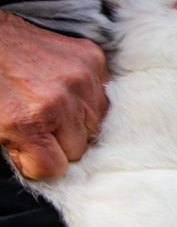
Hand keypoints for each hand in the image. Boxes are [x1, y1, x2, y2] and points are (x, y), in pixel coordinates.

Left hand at [0, 10, 108, 178]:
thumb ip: (24, 151)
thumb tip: (49, 165)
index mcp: (28, 121)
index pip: (55, 167)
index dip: (41, 162)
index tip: (31, 150)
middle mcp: (60, 100)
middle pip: (79, 147)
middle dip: (60, 140)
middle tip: (41, 124)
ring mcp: (81, 77)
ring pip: (97, 123)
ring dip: (78, 119)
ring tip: (55, 104)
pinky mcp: (93, 59)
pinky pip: (103, 95)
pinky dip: (87, 96)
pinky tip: (67, 88)